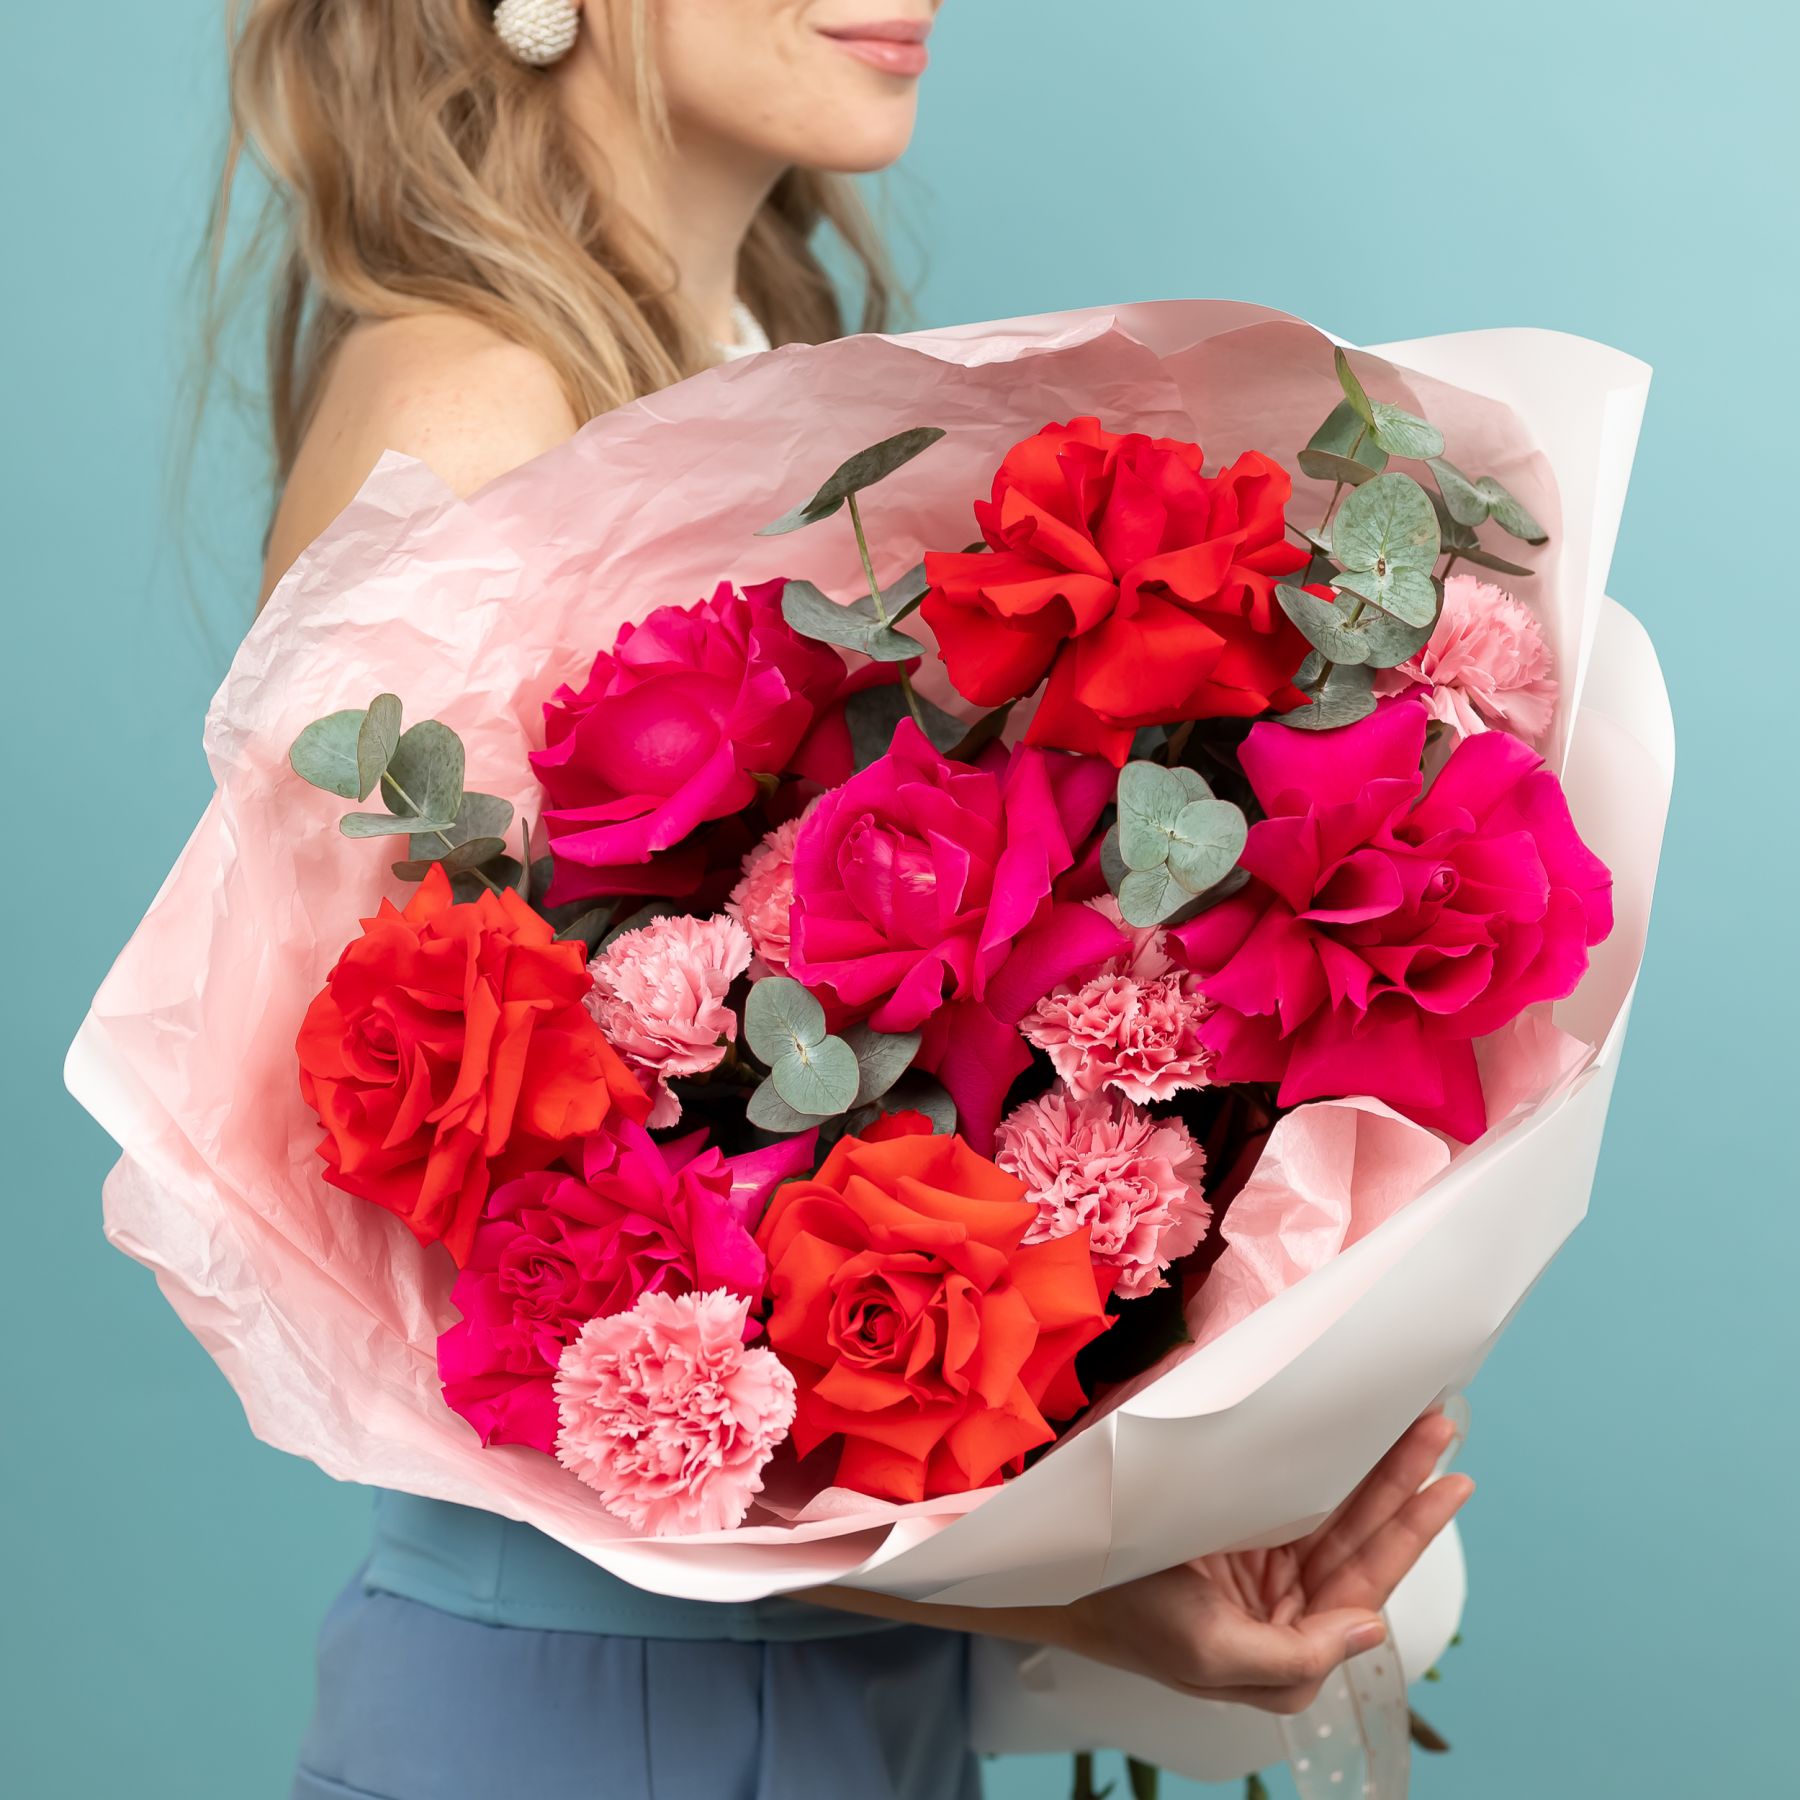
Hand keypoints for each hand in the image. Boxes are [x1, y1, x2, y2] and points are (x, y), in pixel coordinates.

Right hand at [1053, 1411, 1471, 1712]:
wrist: (1062, 1576)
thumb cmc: (1133, 1619)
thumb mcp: (1211, 1655)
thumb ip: (1297, 1658)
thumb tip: (1371, 1627)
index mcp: (1293, 1648)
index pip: (1368, 1583)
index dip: (1411, 1530)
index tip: (1452, 1482)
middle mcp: (1289, 1604)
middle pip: (1362, 1537)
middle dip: (1404, 1484)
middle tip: (1442, 1427)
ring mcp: (1264, 1561)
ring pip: (1337, 1510)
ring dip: (1377, 1470)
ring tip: (1420, 1426)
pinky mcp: (1237, 1526)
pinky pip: (1299, 1493)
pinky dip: (1331, 1466)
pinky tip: (1354, 1439)